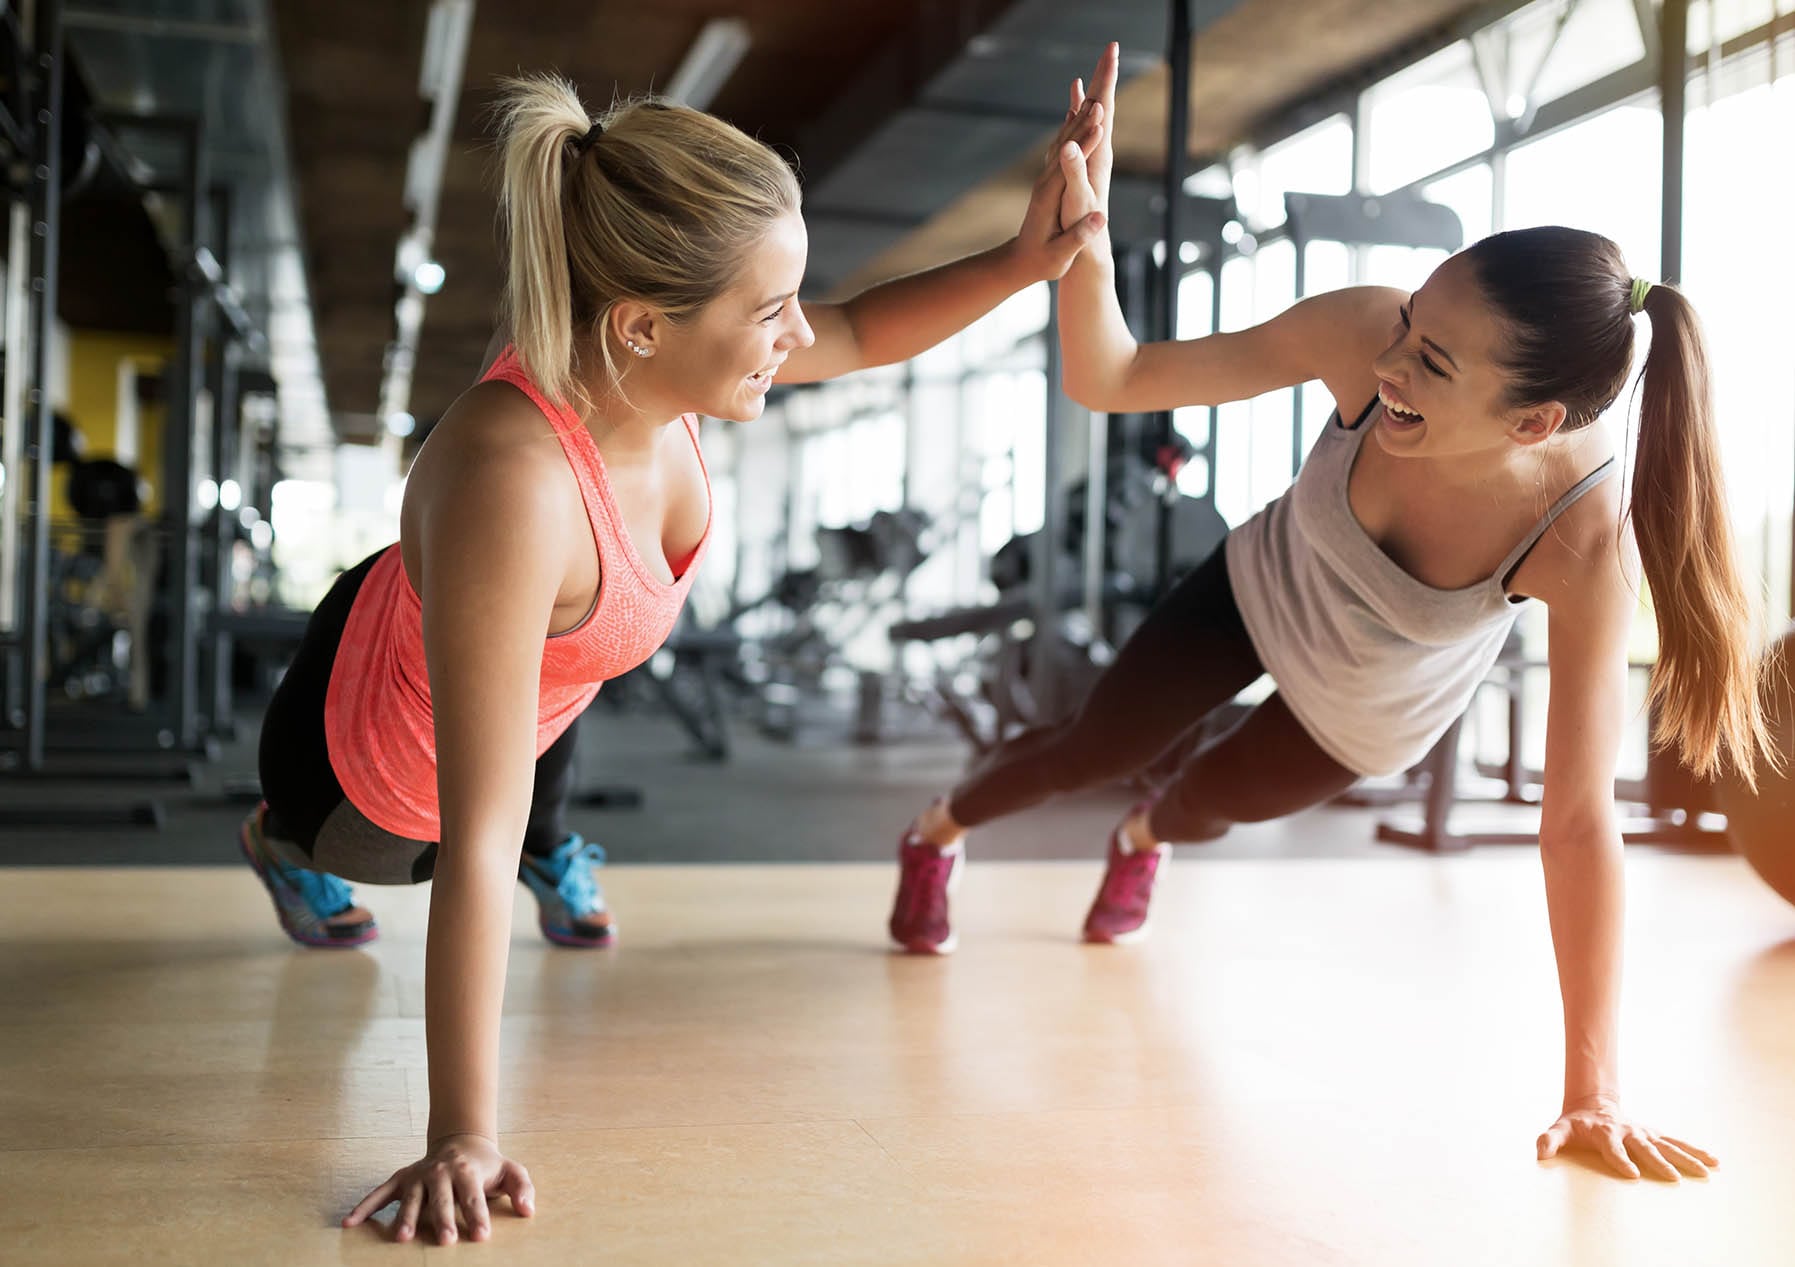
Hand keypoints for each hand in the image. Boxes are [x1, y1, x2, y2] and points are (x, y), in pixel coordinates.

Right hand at [343, 1133, 535, 1244]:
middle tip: (446, 1241)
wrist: (461, 1141)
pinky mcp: (400, 1179)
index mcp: (467, 1172)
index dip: (478, 1216)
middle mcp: (440, 1173)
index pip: (474, 1197)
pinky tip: (349, 1223)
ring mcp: (418, 1176)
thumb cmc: (487, 1166)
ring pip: (411, 1198)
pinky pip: (380, 1193)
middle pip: (442, 1199)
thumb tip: (528, 1210)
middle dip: (443, 1219)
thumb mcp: (511, 1171)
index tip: (481, 1236)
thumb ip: (522, 1188)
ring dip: (406, 1217)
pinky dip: (364, 1206)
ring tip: (401, 1238)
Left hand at [1009, 73, 1107, 281]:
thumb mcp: (1060, 255)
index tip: (1100, 128)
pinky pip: (1061, 150)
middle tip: (1101, 101)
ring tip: (1095, 100)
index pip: (1069, 167)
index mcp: (1049, 199)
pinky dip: (1071, 131)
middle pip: (1066, 148)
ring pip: (1063, 144)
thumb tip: (1100, 218)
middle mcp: (1045, 184)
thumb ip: (1078, 236)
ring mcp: (1045, 180)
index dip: (1084, 147)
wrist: (1019, 262)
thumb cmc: (1041, 262)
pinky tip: (1077, 116)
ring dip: (1078, 122)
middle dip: (1083, 125)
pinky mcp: (1049, 181)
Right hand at [1063, 42, 1119, 228]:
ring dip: (1092, 93)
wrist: (1088, 254)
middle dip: (1105, 77)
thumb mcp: (1076, 201)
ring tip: (1090, 71)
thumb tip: (1069, 145)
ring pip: (1092, 118)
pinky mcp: (1082, 168)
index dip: (1106, 81)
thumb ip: (1074, 172)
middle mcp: (1098, 154)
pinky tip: (1074, 108)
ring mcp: (1091, 161)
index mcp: (1097, 157)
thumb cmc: (1081, 230)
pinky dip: (1076, 115)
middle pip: (1104, 107)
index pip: (1105, 110)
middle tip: (1110, 46)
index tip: (1110, 53)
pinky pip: (1080, 133)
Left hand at [1537, 1095, 1716, 1180]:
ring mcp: (1643, 1133)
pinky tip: (1713, 1161)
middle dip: (1659, 1162)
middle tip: (1674, 1178)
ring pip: (1668, 1145)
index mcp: (1604, 1132)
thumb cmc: (1575, 1124)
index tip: (1632, 1174)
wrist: (1592, 1105)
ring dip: (1687, 1157)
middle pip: (1645, 1148)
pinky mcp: (1653, 1135)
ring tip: (1708, 1169)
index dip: (1620, 1160)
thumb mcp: (1559, 1130)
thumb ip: (1549, 1140)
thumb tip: (1540, 1153)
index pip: (1612, 1148)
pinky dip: (1695, 1151)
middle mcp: (1628, 1132)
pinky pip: (1677, 1143)